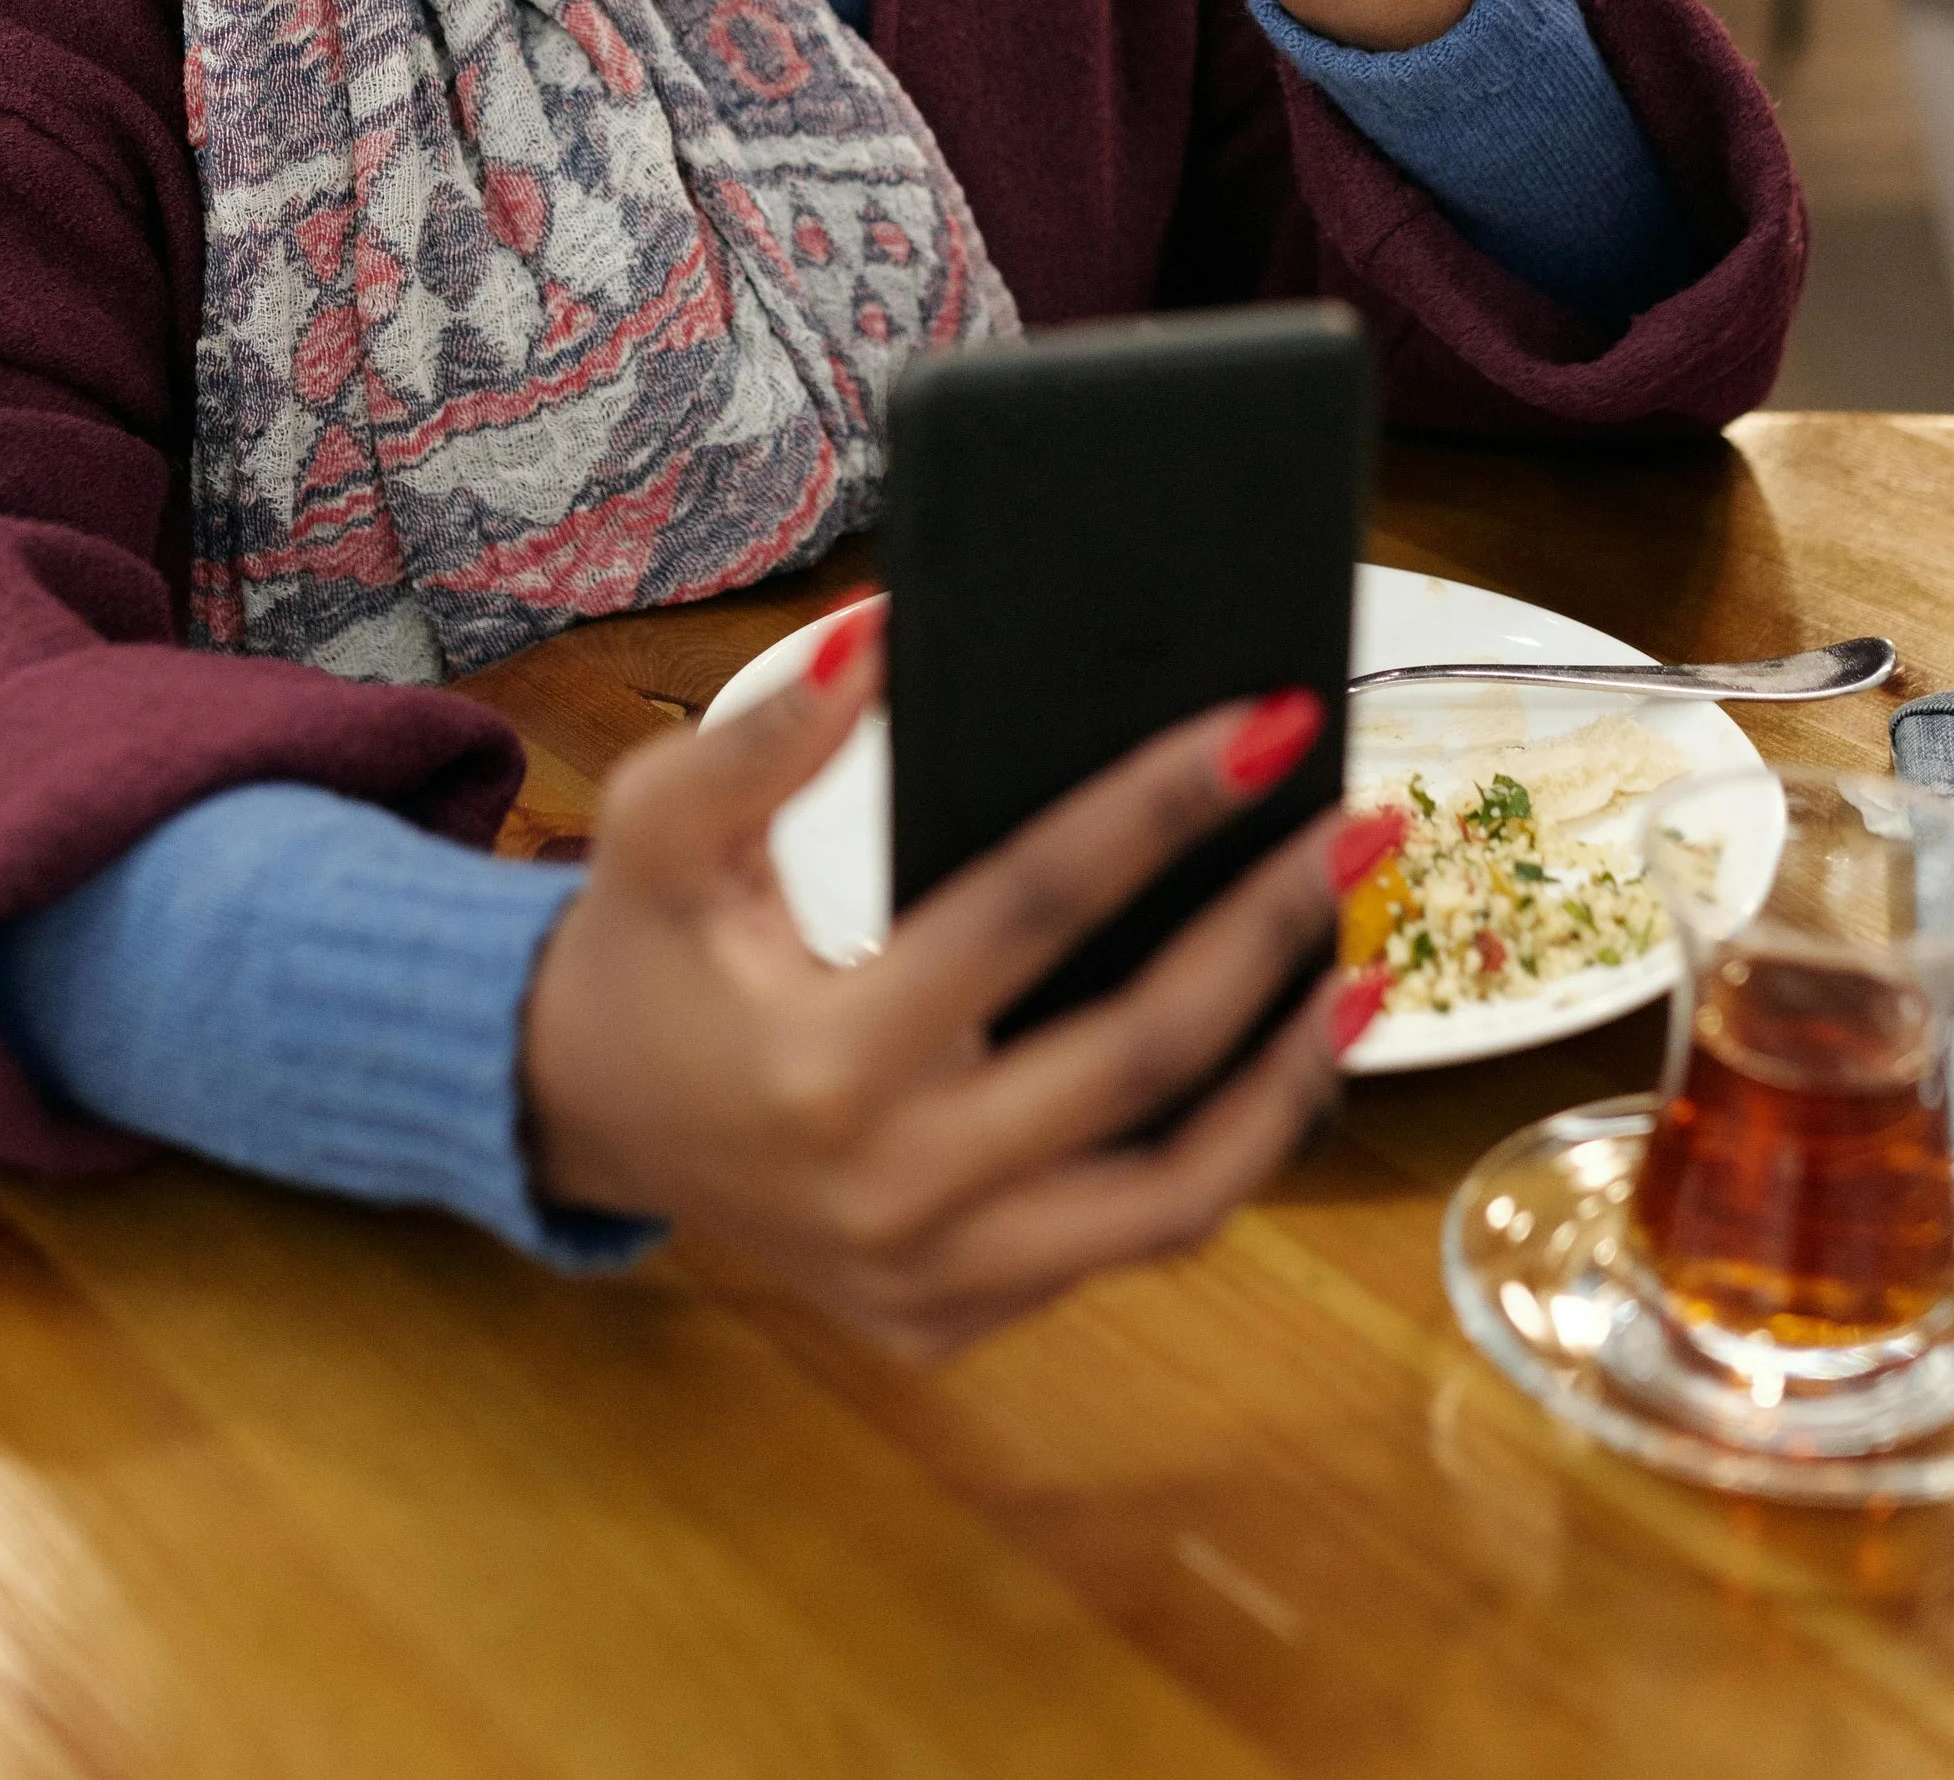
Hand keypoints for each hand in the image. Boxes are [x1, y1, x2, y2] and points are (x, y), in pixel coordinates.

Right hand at [520, 607, 1346, 1360]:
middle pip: (1136, 1057)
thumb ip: (762, 740)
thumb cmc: (639, 949)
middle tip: (1362, 825)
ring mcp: (932, 1276)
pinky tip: (1282, 1053)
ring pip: (1173, 1197)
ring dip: (1290, 1073)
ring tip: (1369, 959)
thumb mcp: (659, 828)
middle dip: (1269, 929)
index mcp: (819, 1063)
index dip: (1156, 809)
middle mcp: (888, 1193)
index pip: (1031, 911)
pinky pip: (1130, 1242)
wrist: (584, 1118)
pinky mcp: (956, 1319)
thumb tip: (884, 633)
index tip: (1267, 726)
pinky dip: (1226, 1151)